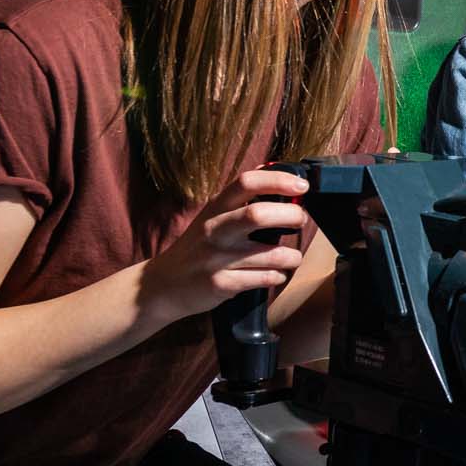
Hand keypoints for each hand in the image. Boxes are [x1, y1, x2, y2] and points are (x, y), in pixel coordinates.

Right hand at [140, 168, 309, 318]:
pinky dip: (277, 276)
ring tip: (291, 257)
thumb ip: (242, 204)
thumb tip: (284, 186)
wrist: (164, 284)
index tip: (301, 186)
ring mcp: (217, 258)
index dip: (278, 180)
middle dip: (291, 216)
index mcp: (215, 208)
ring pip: (272, 254)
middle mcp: (215, 230)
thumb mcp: (212, 218)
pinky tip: (274, 274)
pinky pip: (265, 278)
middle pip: (258, 215)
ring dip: (292, 256)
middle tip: (301, 220)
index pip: (246, 183)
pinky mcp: (221, 284)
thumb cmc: (198, 248)